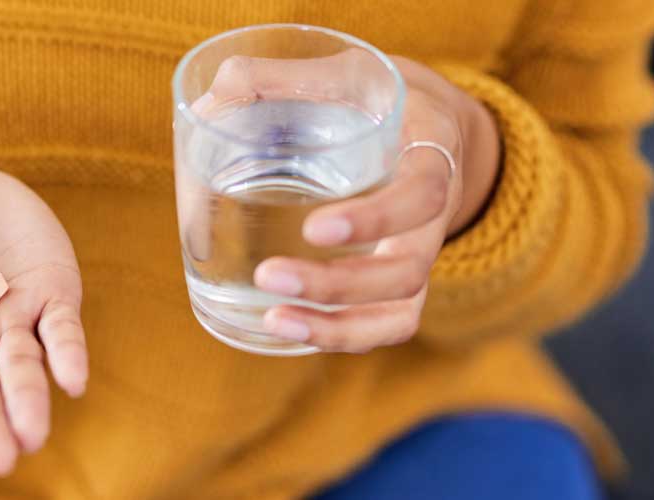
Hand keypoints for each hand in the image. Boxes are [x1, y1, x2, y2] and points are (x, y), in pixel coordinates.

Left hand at [193, 54, 499, 352]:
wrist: (427, 121)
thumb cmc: (377, 97)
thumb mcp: (346, 73)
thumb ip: (285, 78)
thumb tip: (218, 91)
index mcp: (433, 151)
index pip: (422, 195)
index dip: (376, 219)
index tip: (316, 229)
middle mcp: (436, 214)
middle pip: (407, 269)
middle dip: (338, 284)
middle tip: (268, 277)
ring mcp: (420, 253)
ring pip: (399, 311)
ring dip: (338, 325)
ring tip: (273, 320)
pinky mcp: (399, 281)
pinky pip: (387, 325)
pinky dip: (343, 337)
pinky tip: (286, 330)